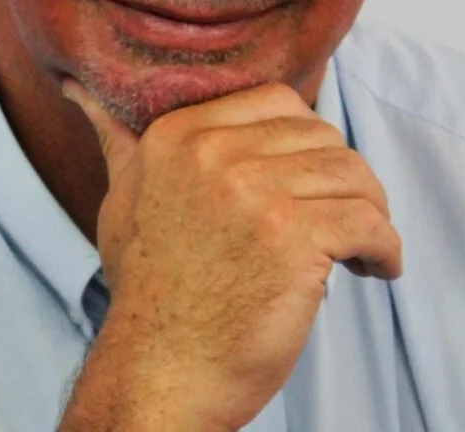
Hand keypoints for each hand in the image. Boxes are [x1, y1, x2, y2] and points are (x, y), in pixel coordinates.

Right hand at [62, 79, 401, 431]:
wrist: (159, 375)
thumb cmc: (149, 292)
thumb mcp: (122, 200)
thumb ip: (117, 140)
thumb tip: (79, 88)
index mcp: (177, 134)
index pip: (277, 101)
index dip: (306, 140)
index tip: (309, 180)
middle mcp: (212, 152)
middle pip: (321, 134)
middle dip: (343, 177)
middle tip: (343, 218)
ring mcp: (253, 192)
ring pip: (351, 174)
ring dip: (369, 212)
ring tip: (360, 247)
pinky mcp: (292, 238)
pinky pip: (367, 222)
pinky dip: (385, 247)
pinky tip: (375, 268)